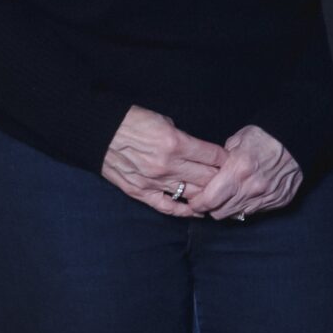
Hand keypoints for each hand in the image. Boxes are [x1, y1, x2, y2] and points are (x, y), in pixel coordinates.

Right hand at [102, 107, 222, 216]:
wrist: (99, 133)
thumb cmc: (132, 122)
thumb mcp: (165, 121)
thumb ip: (185, 138)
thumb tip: (202, 151)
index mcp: (176, 143)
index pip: (213, 157)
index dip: (226, 159)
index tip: (232, 160)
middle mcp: (168, 166)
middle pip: (207, 178)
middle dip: (222, 178)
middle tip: (230, 179)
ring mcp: (154, 182)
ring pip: (192, 194)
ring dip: (207, 195)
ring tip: (218, 195)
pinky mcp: (141, 193)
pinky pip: (168, 207)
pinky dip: (186, 211)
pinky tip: (198, 211)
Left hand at [193, 125, 303, 221]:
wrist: (298, 139)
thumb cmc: (266, 136)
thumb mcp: (237, 140)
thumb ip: (221, 160)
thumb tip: (210, 173)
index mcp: (238, 171)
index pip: (208, 201)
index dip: (197, 203)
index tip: (194, 200)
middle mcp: (252, 188)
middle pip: (221, 213)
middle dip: (212, 208)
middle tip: (210, 197)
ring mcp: (267, 196)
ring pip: (238, 214)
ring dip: (230, 207)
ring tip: (230, 194)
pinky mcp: (279, 200)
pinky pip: (256, 210)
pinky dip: (249, 204)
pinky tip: (250, 191)